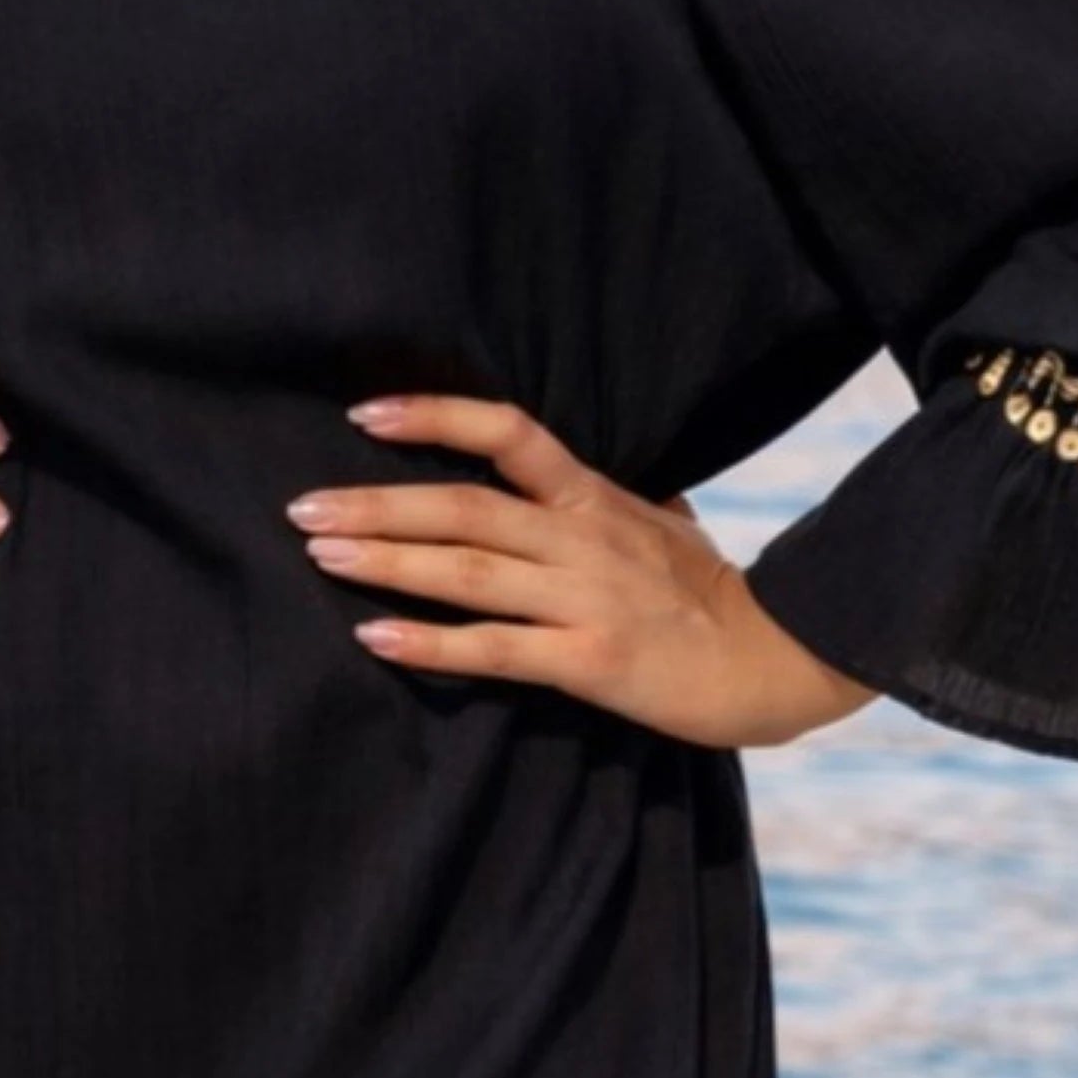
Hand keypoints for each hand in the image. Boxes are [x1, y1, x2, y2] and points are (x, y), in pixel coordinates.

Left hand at [285, 392, 877, 748]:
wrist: (777, 661)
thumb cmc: (709, 590)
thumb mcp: (660, 519)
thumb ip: (599, 497)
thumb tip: (553, 470)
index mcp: (594, 496)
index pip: (508, 431)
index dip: (435, 416)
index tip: (364, 414)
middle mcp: (582, 537)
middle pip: (462, 506)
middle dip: (375, 503)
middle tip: (301, 506)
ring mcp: (585, 599)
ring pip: (468, 573)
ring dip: (386, 562)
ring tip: (320, 553)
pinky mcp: (590, 663)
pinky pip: (496, 650)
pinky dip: (430, 644)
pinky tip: (375, 637)